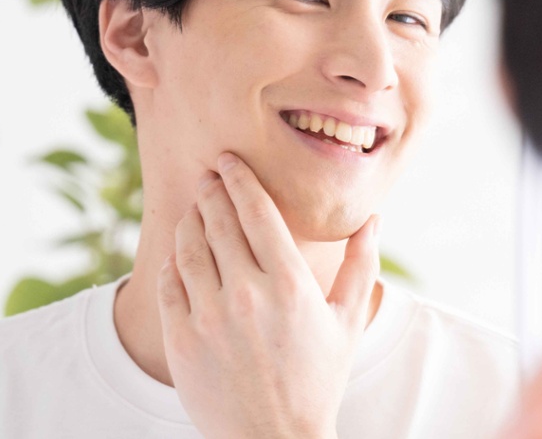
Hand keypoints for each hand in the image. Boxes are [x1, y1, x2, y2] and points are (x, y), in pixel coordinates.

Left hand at [156, 151, 379, 438]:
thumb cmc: (317, 380)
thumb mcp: (348, 322)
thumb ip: (361, 265)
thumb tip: (373, 219)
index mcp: (290, 284)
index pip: (256, 212)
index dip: (239, 180)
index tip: (229, 161)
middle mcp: (246, 294)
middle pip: (219, 222)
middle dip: (211, 191)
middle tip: (208, 174)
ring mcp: (208, 316)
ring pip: (188, 248)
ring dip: (189, 220)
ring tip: (193, 209)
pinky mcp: (180, 338)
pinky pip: (168, 284)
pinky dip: (170, 261)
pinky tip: (178, 252)